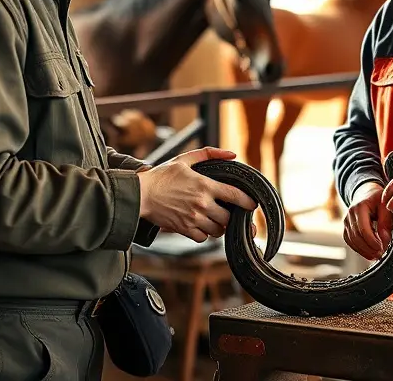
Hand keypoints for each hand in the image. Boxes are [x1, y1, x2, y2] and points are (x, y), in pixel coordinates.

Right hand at [137, 147, 256, 242]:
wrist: (140, 195)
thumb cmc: (161, 177)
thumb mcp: (184, 160)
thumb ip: (209, 154)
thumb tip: (231, 154)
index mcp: (205, 185)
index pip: (235, 195)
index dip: (247, 202)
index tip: (251, 205)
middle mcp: (201, 203)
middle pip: (228, 217)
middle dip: (230, 216)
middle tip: (227, 212)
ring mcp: (193, 218)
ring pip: (217, 230)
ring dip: (219, 226)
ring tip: (214, 219)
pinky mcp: (184, 229)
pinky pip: (202, 238)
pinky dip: (204, 234)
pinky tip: (200, 226)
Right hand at [343, 181, 392, 260]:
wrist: (366, 193)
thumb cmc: (378, 199)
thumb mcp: (386, 207)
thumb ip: (385, 222)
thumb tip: (385, 240)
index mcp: (359, 207)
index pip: (363, 229)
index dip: (372, 241)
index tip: (382, 248)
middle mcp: (349, 214)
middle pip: (356, 236)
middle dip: (369, 248)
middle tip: (381, 254)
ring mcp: (346, 221)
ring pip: (352, 240)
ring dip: (364, 250)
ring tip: (376, 255)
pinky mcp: (346, 228)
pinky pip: (350, 241)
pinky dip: (359, 249)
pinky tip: (369, 253)